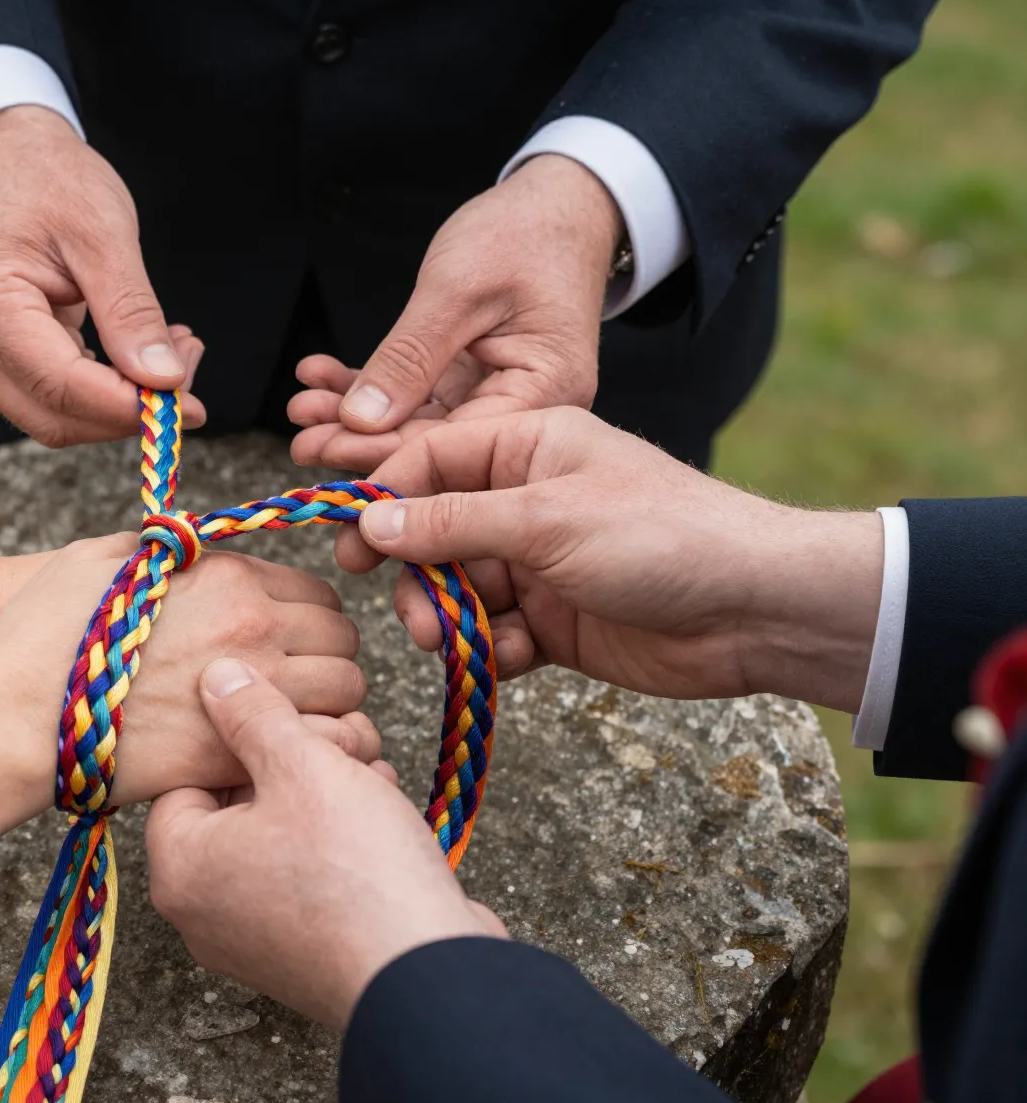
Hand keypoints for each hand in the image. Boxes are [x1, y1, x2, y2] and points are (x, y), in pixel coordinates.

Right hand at [0, 106, 207, 446]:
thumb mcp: (105, 234)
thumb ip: (131, 312)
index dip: (127, 407)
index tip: (189, 404)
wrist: (10, 161)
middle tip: (189, 372)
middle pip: (54, 417)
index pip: (60, 385)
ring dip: (119, 404)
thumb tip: (164, 382)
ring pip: (55, 418)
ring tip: (172, 352)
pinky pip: (52, 398)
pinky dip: (104, 391)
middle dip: (127, 411)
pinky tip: (141, 355)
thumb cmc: (52, 182)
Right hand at [0, 537, 377, 808]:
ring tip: (296, 721)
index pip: (316, 591)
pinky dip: (318, 749)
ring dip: (330, 704)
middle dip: (327, 658)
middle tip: (298, 683)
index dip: (305, 617)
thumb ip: (156, 547)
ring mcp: (255, 691)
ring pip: (348, 691)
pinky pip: (324, 745)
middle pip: (343, 638)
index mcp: (225, 578)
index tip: (288, 641)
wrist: (15, 719)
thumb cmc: (41, 638)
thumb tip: (181, 547)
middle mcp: (253, 626)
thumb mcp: (95, 559)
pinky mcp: (241, 752)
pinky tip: (283, 757)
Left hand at [149, 659, 503, 1028]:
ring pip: (281, 835)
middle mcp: (204, 914)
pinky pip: (309, 877)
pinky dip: (343, 840)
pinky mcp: (305, 954)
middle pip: (237, 803)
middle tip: (345, 740)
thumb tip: (216, 678)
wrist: (428, 975)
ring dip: (328, 792)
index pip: (188, 773)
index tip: (292, 719)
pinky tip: (385, 811)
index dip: (242, 734)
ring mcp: (254, 941)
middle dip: (296, 760)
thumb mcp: (302, 765)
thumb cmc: (355, 870)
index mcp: (180, 868)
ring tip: (372, 770)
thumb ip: (252, 714)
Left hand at [287, 155, 619, 472]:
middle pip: (434, 441)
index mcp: (547, 391)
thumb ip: (410, 358)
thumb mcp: (458, 290)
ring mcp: (498, 393)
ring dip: (355, 414)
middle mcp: (528, 404)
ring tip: (302, 406)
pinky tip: (322, 378)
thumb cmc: (521, 232)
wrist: (555, 200)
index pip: (456, 443)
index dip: (385, 453)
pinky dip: (369, 386)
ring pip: (417, 420)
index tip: (325, 449)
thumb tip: (360, 421)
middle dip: (361, 439)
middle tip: (299, 441)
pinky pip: (416, 393)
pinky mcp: (473, 377)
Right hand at [336, 407, 882, 711]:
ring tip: (449, 640)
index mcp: (528, 446)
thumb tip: (371, 521)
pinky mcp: (555, 619)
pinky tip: (517, 655)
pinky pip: (496, 633)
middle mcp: (527, 499)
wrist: (753, 610)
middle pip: (435, 531)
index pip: (430, 459)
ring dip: (448, 617)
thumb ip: (452, 522)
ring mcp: (540, 562)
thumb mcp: (544, 519)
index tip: (349, 544)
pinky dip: (495, 649)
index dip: (384, 499)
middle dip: (416, 572)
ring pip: (459, 588)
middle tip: (404, 608)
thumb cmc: (660, 536)